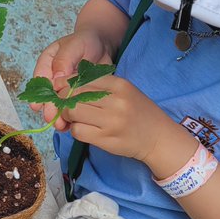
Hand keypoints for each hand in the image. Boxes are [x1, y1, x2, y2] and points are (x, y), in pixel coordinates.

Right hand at [30, 30, 111, 127]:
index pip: (41, 80)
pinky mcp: (78, 95)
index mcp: (47, 63)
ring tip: (62, 126)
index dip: (38, 94)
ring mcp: (65, 88)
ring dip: (60, 116)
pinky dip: (73, 116)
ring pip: (60, 104)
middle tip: (52, 119)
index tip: (37, 106)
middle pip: (49, 95)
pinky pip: (73, 107)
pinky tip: (72, 125)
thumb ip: (64, 60)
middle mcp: (53, 77)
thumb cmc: (85, 41)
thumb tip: (56, 78)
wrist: (102, 44)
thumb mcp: (74, 45)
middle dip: (50, 108)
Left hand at [57, 75, 188, 166]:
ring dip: (68, 116)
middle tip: (65, 106)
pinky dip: (75, 130)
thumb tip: (63, 82)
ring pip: (72, 112)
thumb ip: (98, 85)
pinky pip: (78, 131)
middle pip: (73, 95)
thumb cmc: (137, 111)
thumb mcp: (123, 91)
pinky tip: (84, 129)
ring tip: (75, 118)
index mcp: (119, 85)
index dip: (65, 85)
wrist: (158, 137)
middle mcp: (116, 101)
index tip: (61, 90)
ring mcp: (111, 121)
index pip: (81, 79)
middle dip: (63, 100)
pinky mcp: (106, 139)